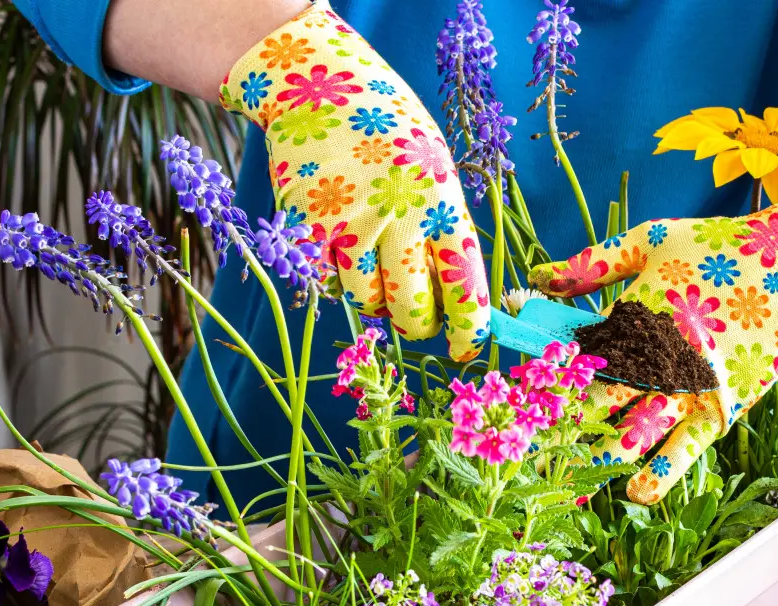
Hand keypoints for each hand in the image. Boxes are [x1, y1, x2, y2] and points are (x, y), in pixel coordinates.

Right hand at [220, 2, 488, 360]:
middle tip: (413, 317)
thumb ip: (442, 230)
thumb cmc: (388, 135)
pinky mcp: (309, 226)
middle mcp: (401, 216)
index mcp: (443, 202)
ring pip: (365, 300)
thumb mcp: (433, 170)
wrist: (321, 83)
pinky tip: (337, 234)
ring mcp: (351, 223)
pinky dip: (333, 270)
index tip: (465, 350)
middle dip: (415, 324)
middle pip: (411, 310)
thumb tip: (453, 304)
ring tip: (371, 255)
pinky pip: (326, 280)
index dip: (467, 329)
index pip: (463, 286)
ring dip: (370, 293)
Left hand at [531, 165, 777, 502]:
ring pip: (632, 436)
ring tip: (570, 479)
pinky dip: (658, 474)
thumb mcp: (650, 241)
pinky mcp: (721, 409)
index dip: (543, 380)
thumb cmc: (717, 248)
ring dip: (597, 459)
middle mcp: (655, 360)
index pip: (573, 358)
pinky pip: (684, 450)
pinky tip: (634, 493)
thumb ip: (592, 264)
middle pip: (594, 403)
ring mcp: (688, 390)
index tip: (519, 399)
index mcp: (631, 317)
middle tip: (530, 451)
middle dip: (560, 427)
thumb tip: (538, 275)